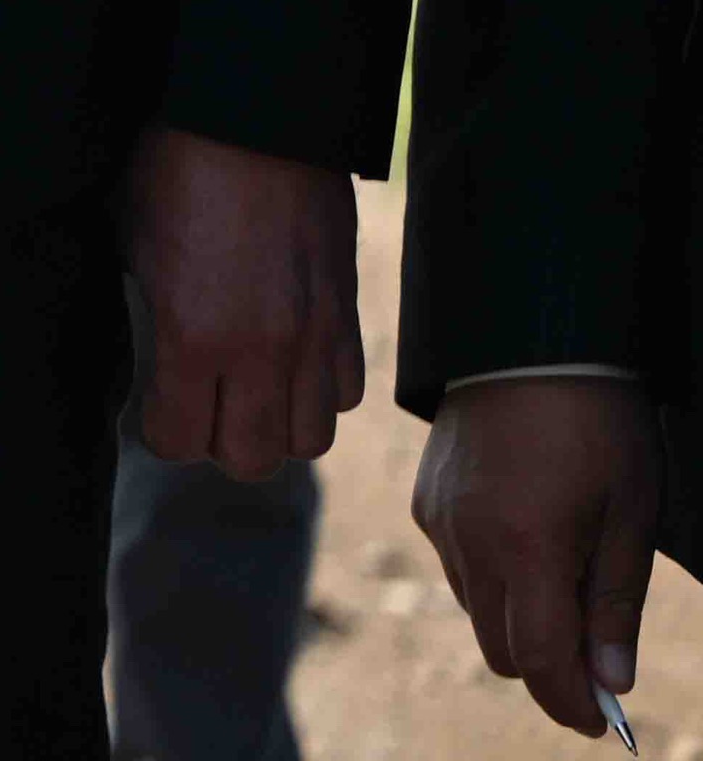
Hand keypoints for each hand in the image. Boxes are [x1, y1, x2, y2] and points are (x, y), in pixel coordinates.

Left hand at [121, 126, 363, 480]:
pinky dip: (315, 392)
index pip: (180, 439)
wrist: (256, 118)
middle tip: (198, 404)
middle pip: (252, 459)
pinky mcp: (347, 314)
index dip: (158, 430)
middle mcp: (262, 350)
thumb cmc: (174, 169)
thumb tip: (148, 361)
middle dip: (217, 440)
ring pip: (309, 439)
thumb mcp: (134, 244)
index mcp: (194, 336)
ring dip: (273, 425)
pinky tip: (286, 361)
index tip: (149, 409)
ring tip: (246, 390)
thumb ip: (147, 316)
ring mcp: (314, 336)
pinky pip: (345, 393)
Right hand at [418, 374, 660, 738]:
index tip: (601, 724)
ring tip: (568, 584)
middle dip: (547, 670)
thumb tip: (612, 679)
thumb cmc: (598, 424)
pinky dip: (495, 579)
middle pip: (501, 649)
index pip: (540, 663)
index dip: (571, 705)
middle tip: (596, 663)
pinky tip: (530, 541)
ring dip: (520, 621)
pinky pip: (458, 567)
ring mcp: (440, 521)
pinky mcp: (427, 501)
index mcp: (526, 549)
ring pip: (477, 611)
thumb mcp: (631, 517)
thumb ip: (614, 604)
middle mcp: (470, 543)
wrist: (529, 337)